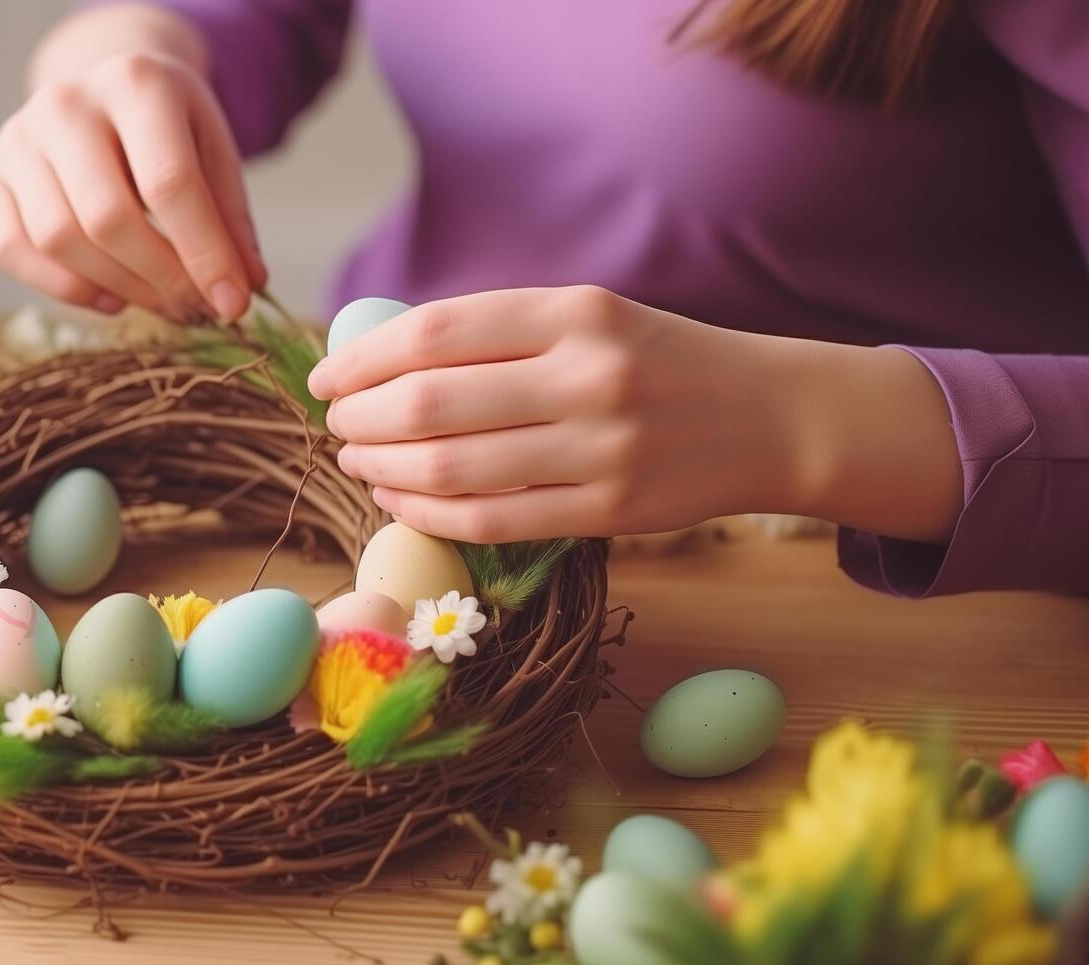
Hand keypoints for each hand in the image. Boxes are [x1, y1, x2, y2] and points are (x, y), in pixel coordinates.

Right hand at [0, 50, 265, 321]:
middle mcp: (65, 101)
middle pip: (107, 216)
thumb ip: (229, 219)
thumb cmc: (168, 128)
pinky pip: (12, 249)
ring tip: (159, 301)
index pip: (169, 182)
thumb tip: (241, 289)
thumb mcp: (213, 152)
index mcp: (135, 81)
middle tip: (194, 309)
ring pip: (59, 239)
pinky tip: (110, 297)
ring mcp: (18, 134)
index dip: (204, 252)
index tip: (233, 303)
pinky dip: (64, 289)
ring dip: (117, 288)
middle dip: (159, 278)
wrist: (106, 91)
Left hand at [306, 286, 962, 543]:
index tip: (327, 377)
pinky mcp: (610, 511)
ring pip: (451, 468)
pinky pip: (491, 520)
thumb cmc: (655, 361)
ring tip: (358, 461)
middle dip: (361, 418)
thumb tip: (376, 355)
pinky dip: (427, 513)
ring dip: (384, 468)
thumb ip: (496, 332)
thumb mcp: (588, 317)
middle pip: (430, 402)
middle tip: (337, 425)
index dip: (363, 357)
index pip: (434, 332)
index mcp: (574, 311)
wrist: (769, 416)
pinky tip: (400, 500)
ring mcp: (602, 448)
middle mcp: (588, 376)